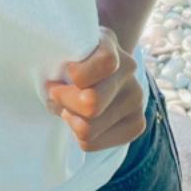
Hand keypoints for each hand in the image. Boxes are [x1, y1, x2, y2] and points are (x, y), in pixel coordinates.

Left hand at [44, 25, 145, 151]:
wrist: (99, 66)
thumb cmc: (73, 57)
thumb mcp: (66, 48)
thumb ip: (60, 59)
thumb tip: (53, 90)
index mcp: (110, 46)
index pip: (105, 63)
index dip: (76, 73)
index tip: (64, 72)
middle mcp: (129, 71)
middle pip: (92, 104)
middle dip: (65, 102)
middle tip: (55, 94)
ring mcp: (137, 99)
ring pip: (89, 129)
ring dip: (69, 119)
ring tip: (66, 107)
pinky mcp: (136, 125)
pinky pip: (93, 144)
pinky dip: (77, 135)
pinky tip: (78, 119)